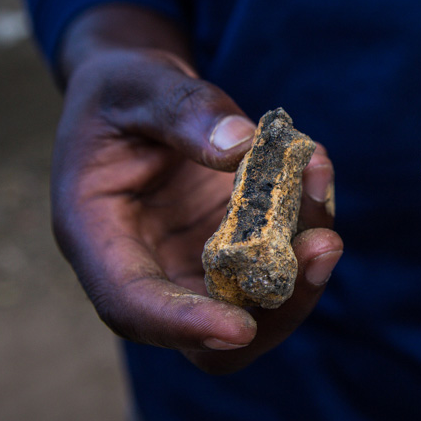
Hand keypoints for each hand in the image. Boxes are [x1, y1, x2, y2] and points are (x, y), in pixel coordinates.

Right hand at [52, 45, 340, 374]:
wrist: (140, 95)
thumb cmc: (121, 89)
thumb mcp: (138, 82)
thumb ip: (183, 111)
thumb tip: (240, 147)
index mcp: (97, 237)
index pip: (133, 306)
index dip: (183, 325)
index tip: (239, 327)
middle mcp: (150, 267)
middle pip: (211, 338)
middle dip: (275, 309)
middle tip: (323, 246)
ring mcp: (198, 264)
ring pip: (259, 303)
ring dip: (304, 260)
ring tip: (319, 180)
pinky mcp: (238, 248)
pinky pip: (282, 257)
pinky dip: (307, 221)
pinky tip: (316, 168)